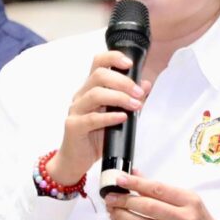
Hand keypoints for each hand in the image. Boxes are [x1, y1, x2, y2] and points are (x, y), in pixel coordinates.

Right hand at [55, 49, 147, 183]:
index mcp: (90, 89)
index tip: (130, 63)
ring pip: (95, 94)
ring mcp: (76, 110)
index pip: (98, 63)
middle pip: (99, 75)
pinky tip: (122, 118)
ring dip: (119, 98)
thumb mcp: (117, 116)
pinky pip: (91, 118)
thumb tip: (146, 85)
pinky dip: (109, 117)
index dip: (113, 58)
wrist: (75, 161)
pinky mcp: (73, 126)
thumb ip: (130, 100)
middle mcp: (81, 96)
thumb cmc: (95, 137)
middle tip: (139, 93)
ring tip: (135, 106)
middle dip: (122, 81)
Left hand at [100, 170, 219, 219]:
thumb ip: (162, 189)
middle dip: (125, 201)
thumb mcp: (189, 201)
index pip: (158, 189)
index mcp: (189, 201)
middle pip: (148, 207)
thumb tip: (136, 175)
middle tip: (110, 197)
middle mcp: (184, 218)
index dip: (136, 184)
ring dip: (123, 216)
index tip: (120, 180)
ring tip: (112, 210)